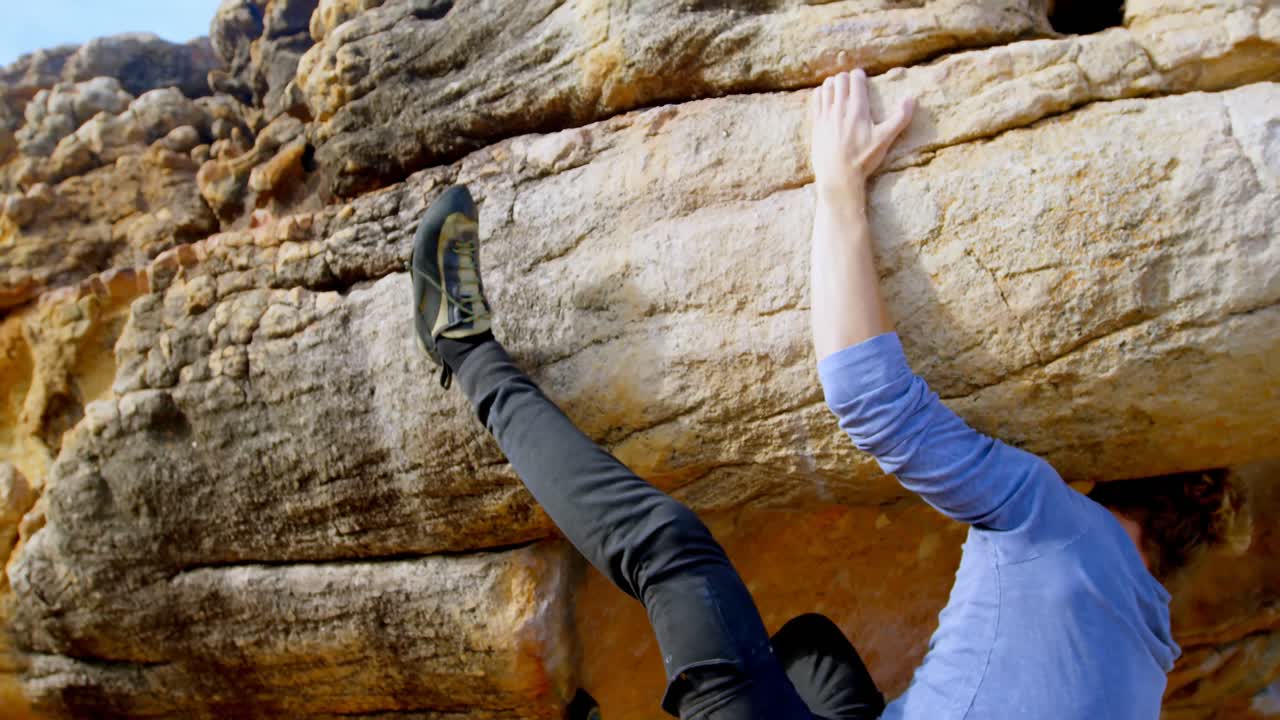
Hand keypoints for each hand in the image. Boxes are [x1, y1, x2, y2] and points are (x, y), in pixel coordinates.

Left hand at [809, 69, 914, 200]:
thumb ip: (900, 118)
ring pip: (826, 87)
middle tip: (851, 83)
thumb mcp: (885, 139)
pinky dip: (821, 93)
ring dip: (833, 83)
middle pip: (840, 80)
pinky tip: (825, 96)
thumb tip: (911, 98)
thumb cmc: (863, 159)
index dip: (859, 75)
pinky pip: (816, 99)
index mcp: (858, 108)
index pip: (856, 79)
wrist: (838, 177)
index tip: (862, 78)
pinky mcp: (816, 124)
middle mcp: (840, 108)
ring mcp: (826, 115)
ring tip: (838, 87)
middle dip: (846, 78)